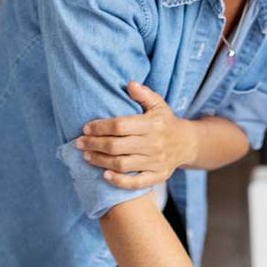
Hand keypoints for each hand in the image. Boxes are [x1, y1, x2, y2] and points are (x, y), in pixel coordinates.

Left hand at [77, 82, 198, 189]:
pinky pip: (136, 182)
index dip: (100, 127)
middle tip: (79, 143)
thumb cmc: (165, 122)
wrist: (187, 143)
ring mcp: (156, 162)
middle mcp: (154, 144)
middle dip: (94, 144)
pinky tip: (105, 176)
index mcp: (152, 125)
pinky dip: (119, 181)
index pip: (120, 126)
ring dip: (100, 161)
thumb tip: (130, 84)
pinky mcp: (157, 176)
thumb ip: (144, 94)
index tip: (86, 127)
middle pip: (117, 146)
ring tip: (86, 156)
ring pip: (122, 164)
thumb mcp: (158, 104)